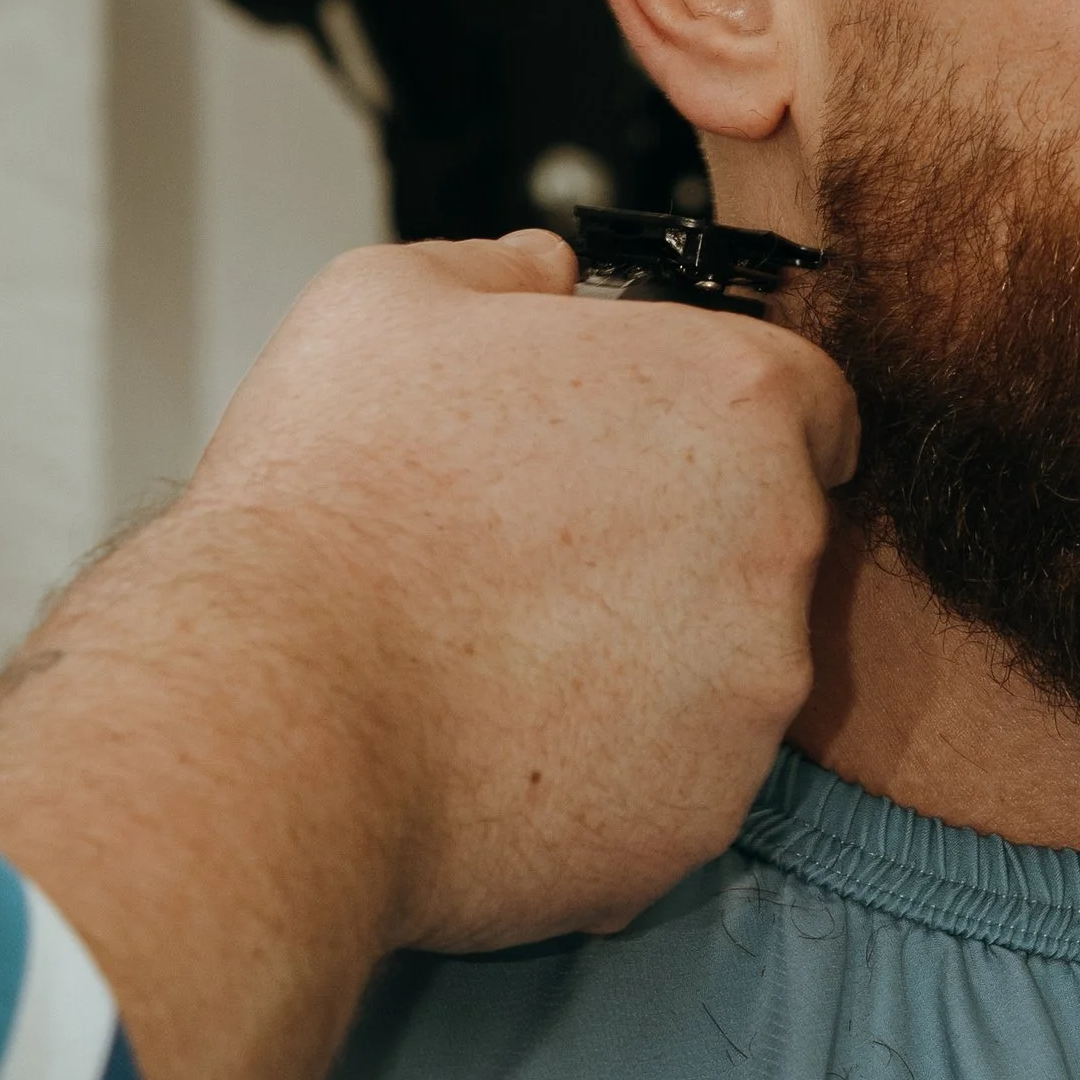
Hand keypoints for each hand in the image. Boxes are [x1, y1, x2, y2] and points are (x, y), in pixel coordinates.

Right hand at [174, 230, 857, 953]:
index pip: (808, 392)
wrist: (272, 711)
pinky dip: (616, 759)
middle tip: (552, 541)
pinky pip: (681, 773)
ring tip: (509, 640)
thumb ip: (500, 267)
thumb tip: (543, 271)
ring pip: (734, 658)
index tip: (660, 439)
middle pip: (776, 525)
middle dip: (688, 530)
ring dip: (655, 647)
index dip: (728, 411)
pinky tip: (507, 730)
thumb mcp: (387, 298)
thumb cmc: (328, 503)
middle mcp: (773, 542)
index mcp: (731, 398)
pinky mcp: (702, 811)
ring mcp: (749, 691)